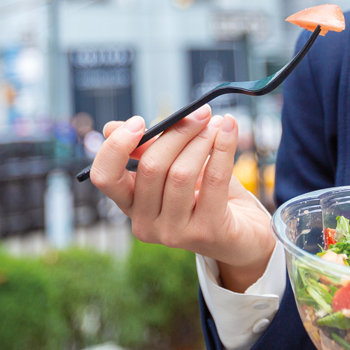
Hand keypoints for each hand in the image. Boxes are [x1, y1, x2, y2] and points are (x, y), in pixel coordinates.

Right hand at [88, 106, 275, 291]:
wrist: (244, 236)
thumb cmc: (206, 197)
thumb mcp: (174, 169)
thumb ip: (149, 149)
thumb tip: (113, 127)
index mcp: (130, 205)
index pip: (105, 177)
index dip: (117, 146)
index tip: (139, 121)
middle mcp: (145, 224)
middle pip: (151, 167)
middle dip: (177, 132)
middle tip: (200, 113)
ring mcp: (174, 234)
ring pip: (181, 173)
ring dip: (202, 139)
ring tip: (216, 124)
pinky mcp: (206, 232)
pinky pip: (214, 179)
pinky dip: (223, 146)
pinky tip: (229, 128)